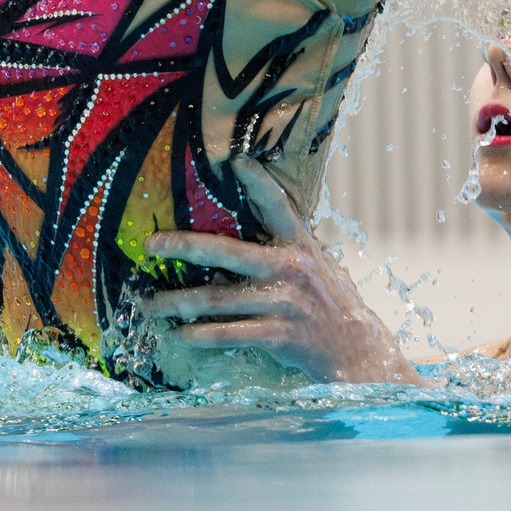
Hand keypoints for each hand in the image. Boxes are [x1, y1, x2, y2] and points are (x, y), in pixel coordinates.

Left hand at [140, 157, 418, 382]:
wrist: (360, 351)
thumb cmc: (329, 303)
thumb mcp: (314, 264)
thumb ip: (284, 244)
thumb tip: (252, 221)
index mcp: (299, 245)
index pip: (277, 205)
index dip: (257, 181)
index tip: (235, 158)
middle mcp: (291, 269)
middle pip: (226, 252)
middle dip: (183, 246)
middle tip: (150, 244)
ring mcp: (284, 302)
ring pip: (218, 299)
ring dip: (178, 302)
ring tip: (150, 305)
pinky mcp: (280, 334)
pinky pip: (230, 333)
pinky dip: (200, 335)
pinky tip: (180, 334)